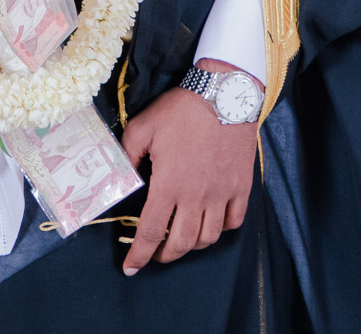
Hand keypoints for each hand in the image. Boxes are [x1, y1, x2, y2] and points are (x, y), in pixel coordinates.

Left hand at [120, 59, 260, 275]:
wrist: (226, 92)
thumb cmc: (182, 110)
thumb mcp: (142, 128)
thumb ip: (126, 156)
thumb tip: (118, 179)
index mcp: (168, 185)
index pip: (150, 233)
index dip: (139, 256)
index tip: (131, 268)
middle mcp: (196, 196)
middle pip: (181, 243)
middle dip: (165, 255)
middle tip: (157, 253)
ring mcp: (222, 192)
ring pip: (208, 237)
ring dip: (193, 245)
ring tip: (183, 239)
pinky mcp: (242, 185)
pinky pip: (234, 220)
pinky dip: (222, 229)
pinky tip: (212, 222)